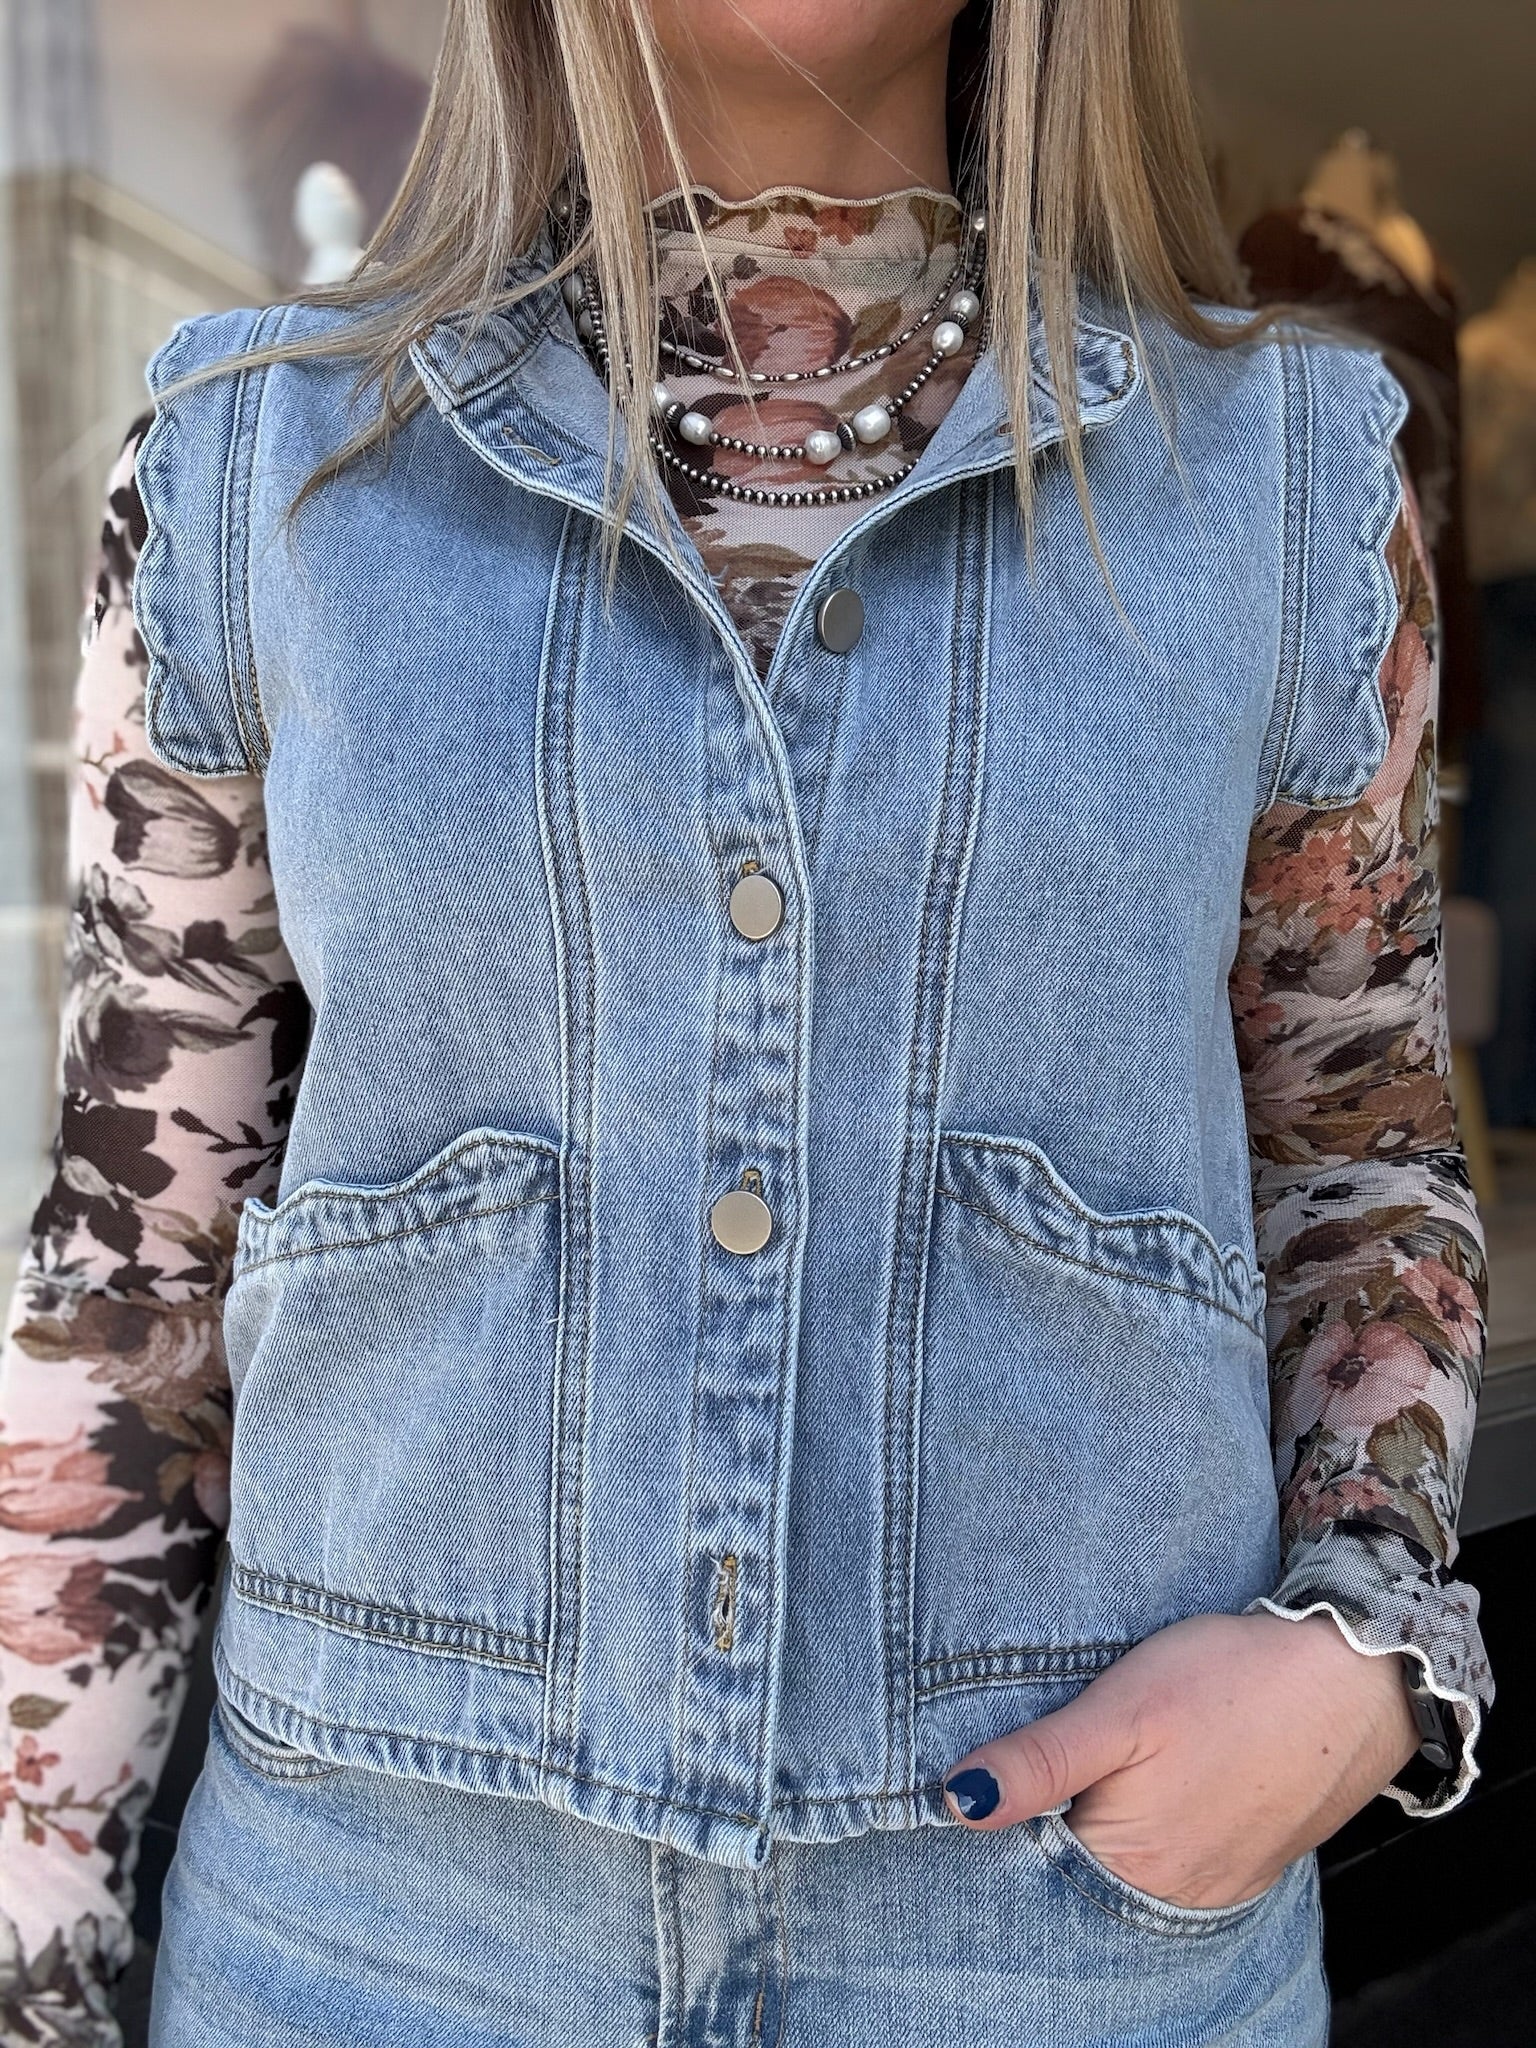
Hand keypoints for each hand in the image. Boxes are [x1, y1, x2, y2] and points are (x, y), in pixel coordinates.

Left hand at [941, 1610, 1420, 1908]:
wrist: (1354, 1675)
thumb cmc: (1233, 1681)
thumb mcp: (1120, 1710)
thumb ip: (1040, 1762)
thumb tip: (957, 1802)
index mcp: (1128, 1862)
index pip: (1029, 1862)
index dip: (1005, 1814)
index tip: (984, 1771)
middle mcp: (1172, 1893)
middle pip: (1078, 1872)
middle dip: (1050, 1824)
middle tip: (1048, 1756)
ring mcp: (1215, 1883)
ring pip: (1128, 1866)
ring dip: (1101, 1826)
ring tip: (1099, 1763)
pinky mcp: (1247, 1861)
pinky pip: (1178, 1859)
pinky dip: (1152, 1828)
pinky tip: (1151, 1782)